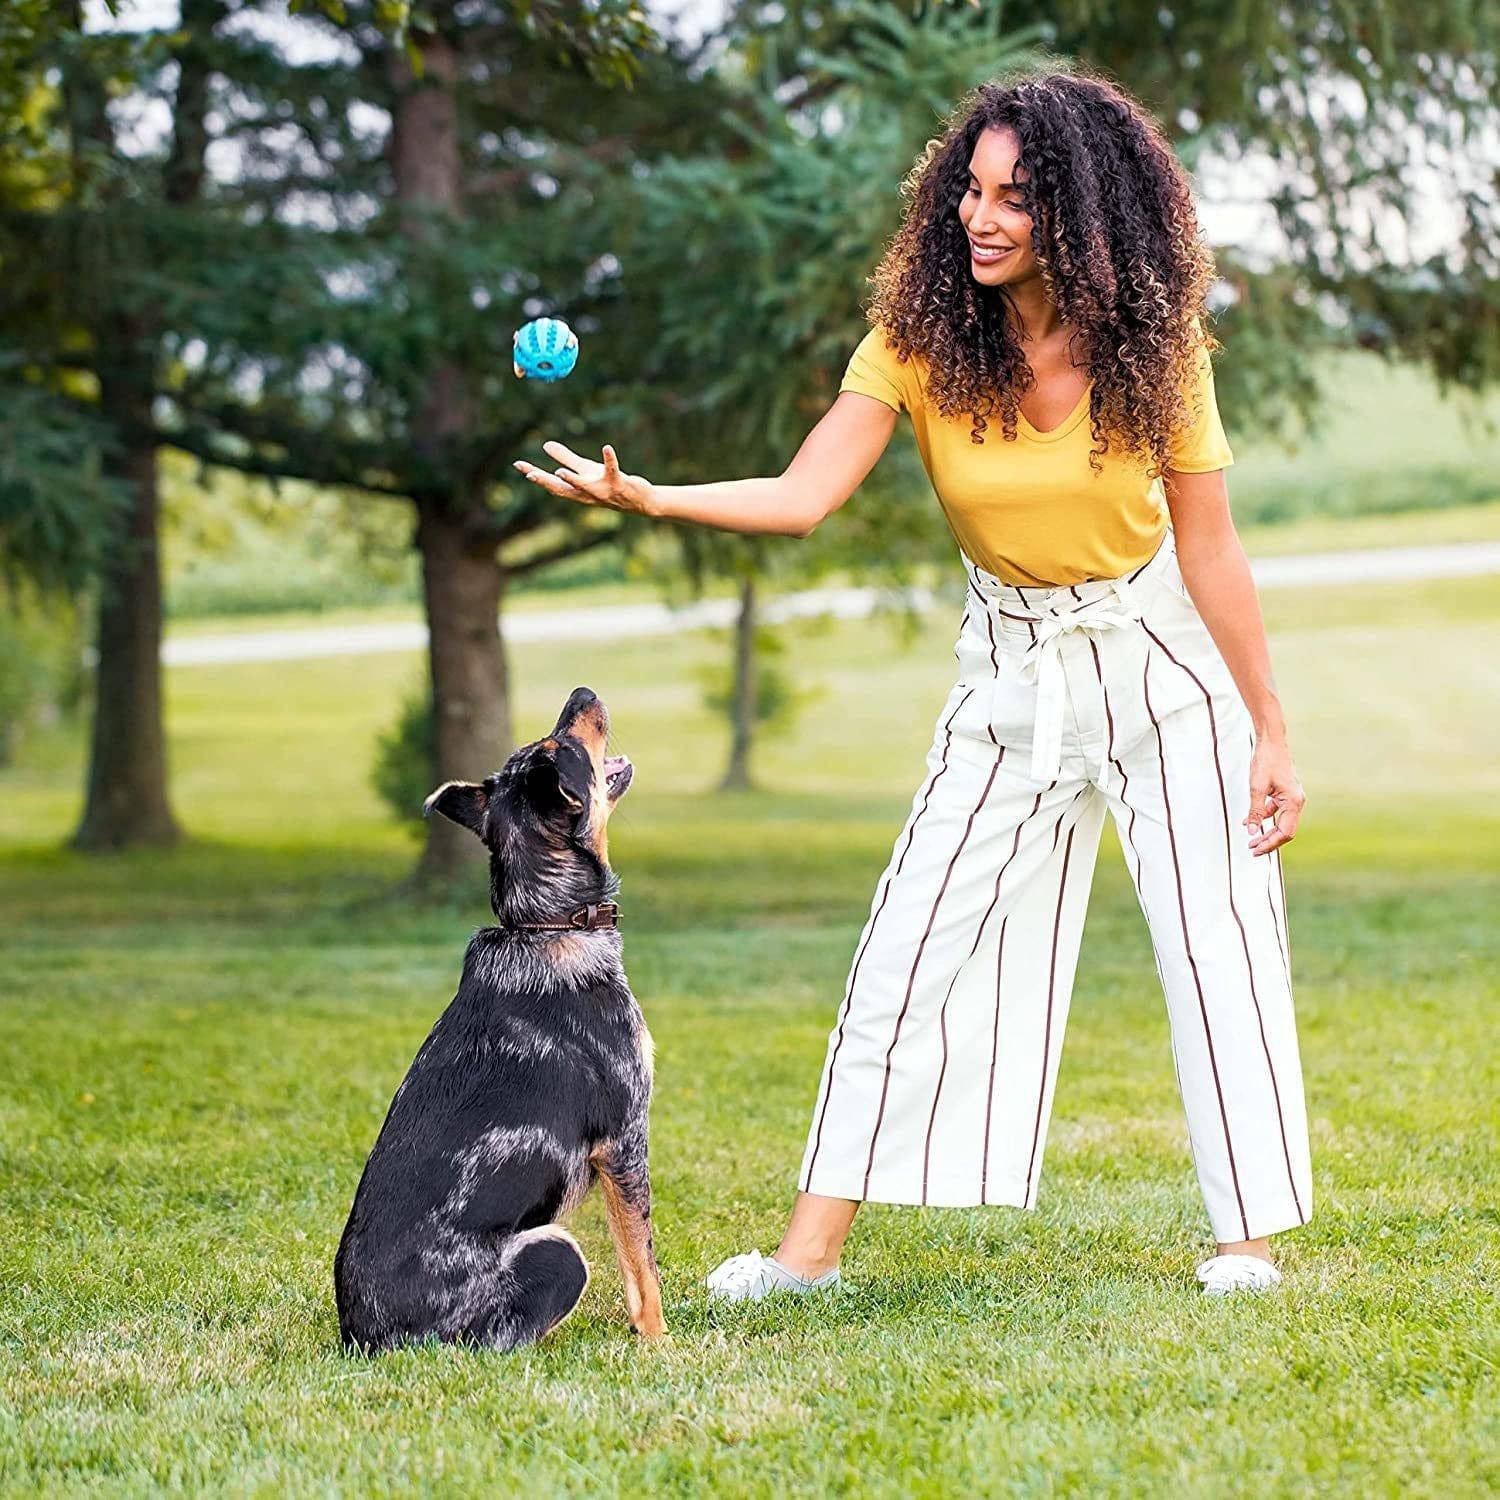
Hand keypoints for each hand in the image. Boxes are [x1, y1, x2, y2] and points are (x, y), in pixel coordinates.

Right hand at [512, 440, 656, 515]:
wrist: (639, 501)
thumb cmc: (609, 485)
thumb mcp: (586, 470)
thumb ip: (566, 458)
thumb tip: (546, 445)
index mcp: (577, 490)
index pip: (552, 484)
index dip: (535, 474)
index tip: (518, 465)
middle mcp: (587, 494)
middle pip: (563, 489)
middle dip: (545, 481)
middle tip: (529, 474)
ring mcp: (603, 491)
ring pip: (586, 488)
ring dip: (573, 480)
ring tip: (560, 471)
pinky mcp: (619, 484)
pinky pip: (613, 471)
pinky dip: (610, 460)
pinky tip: (606, 448)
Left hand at [1245, 734, 1304, 855]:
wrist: (1271, 742)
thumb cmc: (1266, 762)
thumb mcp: (1257, 788)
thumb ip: (1255, 811)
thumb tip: (1252, 831)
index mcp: (1294, 802)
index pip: (1285, 832)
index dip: (1270, 843)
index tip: (1256, 850)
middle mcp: (1296, 801)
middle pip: (1285, 830)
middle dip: (1269, 841)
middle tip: (1253, 849)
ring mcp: (1292, 797)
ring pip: (1281, 821)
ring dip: (1267, 831)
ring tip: (1252, 840)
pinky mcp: (1285, 792)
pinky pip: (1277, 811)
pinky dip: (1265, 817)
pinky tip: (1249, 821)